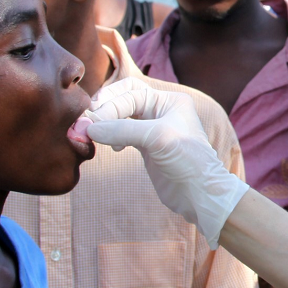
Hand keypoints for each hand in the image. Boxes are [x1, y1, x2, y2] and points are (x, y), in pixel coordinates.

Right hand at [87, 78, 249, 248]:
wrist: (201, 194)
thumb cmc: (189, 161)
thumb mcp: (158, 138)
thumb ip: (123, 130)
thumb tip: (90, 128)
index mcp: (169, 101)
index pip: (131, 93)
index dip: (110, 106)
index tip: (92, 123)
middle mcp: (161, 111)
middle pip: (124, 100)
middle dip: (105, 110)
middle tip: (86, 124)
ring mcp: (153, 129)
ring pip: (121, 117)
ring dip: (106, 124)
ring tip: (94, 135)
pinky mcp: (146, 147)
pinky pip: (122, 134)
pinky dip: (112, 137)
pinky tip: (112, 148)